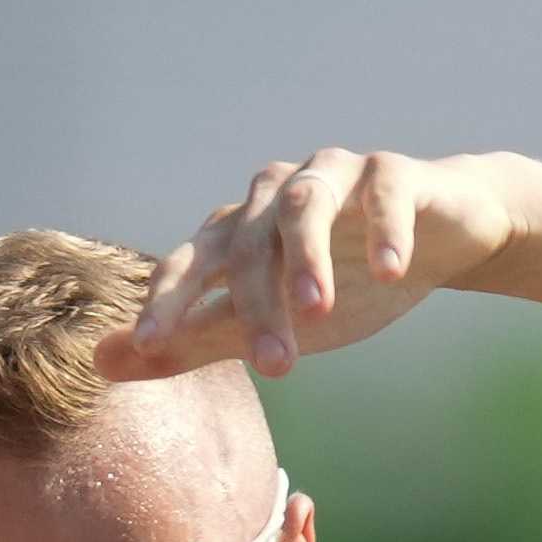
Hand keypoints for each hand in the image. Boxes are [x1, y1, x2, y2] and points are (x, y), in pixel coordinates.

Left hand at [102, 149, 506, 382]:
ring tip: (316, 312)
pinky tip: (389, 272)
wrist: (439, 237)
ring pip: (304, 208)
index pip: (190, 263)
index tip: (149, 345)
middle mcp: (274, 195)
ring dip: (305, 259)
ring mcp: (332, 175)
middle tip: (276, 368)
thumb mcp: (264, 319)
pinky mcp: (392, 173)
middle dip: (257, 307)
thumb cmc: (344, 280)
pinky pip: (382, 192)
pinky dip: (382, 229)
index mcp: (238, 231)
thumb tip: (101, 363)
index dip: (168, 300)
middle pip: (249, 247)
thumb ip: (192, 340)